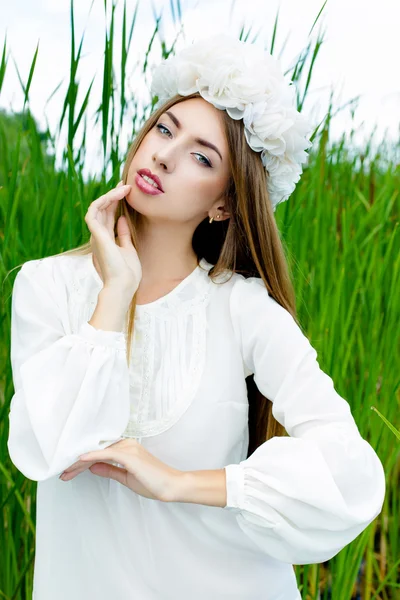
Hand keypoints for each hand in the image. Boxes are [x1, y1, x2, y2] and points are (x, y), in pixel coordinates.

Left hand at [60, 439, 182, 502]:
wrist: (171, 486)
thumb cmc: (154, 483)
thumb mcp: (126, 477)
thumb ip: (109, 470)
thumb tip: (92, 467)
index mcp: (126, 448)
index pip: (99, 453)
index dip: (82, 462)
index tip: (69, 472)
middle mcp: (127, 444)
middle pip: (96, 451)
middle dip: (77, 463)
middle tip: (63, 473)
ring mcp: (129, 448)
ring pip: (98, 453)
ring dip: (80, 463)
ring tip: (66, 472)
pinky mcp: (130, 456)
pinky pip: (107, 454)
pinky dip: (92, 457)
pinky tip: (80, 461)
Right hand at [85, 181, 142, 290]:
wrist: (123, 286)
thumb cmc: (127, 273)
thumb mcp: (128, 249)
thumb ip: (124, 235)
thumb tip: (123, 219)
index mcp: (105, 240)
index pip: (108, 216)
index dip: (115, 202)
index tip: (127, 192)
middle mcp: (98, 236)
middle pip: (102, 209)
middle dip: (113, 195)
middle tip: (125, 184)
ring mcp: (96, 236)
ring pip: (97, 208)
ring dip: (109, 196)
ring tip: (124, 188)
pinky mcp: (96, 236)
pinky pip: (94, 212)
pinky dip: (102, 201)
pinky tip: (115, 195)